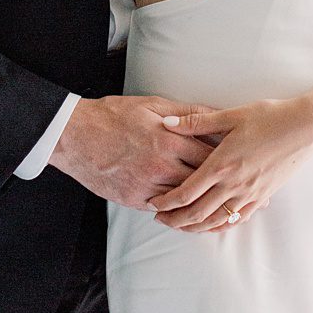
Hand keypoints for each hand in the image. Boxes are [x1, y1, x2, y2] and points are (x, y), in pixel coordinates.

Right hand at [48, 94, 217, 209]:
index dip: (227, 159)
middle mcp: (161, 166)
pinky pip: (162, 208)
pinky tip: (188, 205)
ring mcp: (146, 185)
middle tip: (234, 182)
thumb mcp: (155, 105)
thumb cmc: (115, 115)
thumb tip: (218, 115)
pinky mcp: (132, 199)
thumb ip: (189, 113)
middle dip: (218, 180)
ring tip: (218, 196)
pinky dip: (177, 207)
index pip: (211, 155)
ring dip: (200, 197)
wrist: (75, 135)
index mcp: (170, 141)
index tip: (238, 160)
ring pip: (184, 198)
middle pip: (202, 180)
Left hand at [150, 95, 312, 232]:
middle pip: (195, 213)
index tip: (153, 203)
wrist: (307, 126)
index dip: (165, 202)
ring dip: (193, 226)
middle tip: (160, 218)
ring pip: (215, 221)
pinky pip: (237, 219)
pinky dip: (220, 225)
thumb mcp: (232, 115)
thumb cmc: (271, 117)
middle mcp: (233, 184)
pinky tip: (213, 222)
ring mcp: (249, 194)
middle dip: (174, 220)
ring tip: (181, 223)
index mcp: (221, 164)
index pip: (185, 193)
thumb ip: (197, 122)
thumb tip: (167, 124)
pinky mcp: (262, 196)